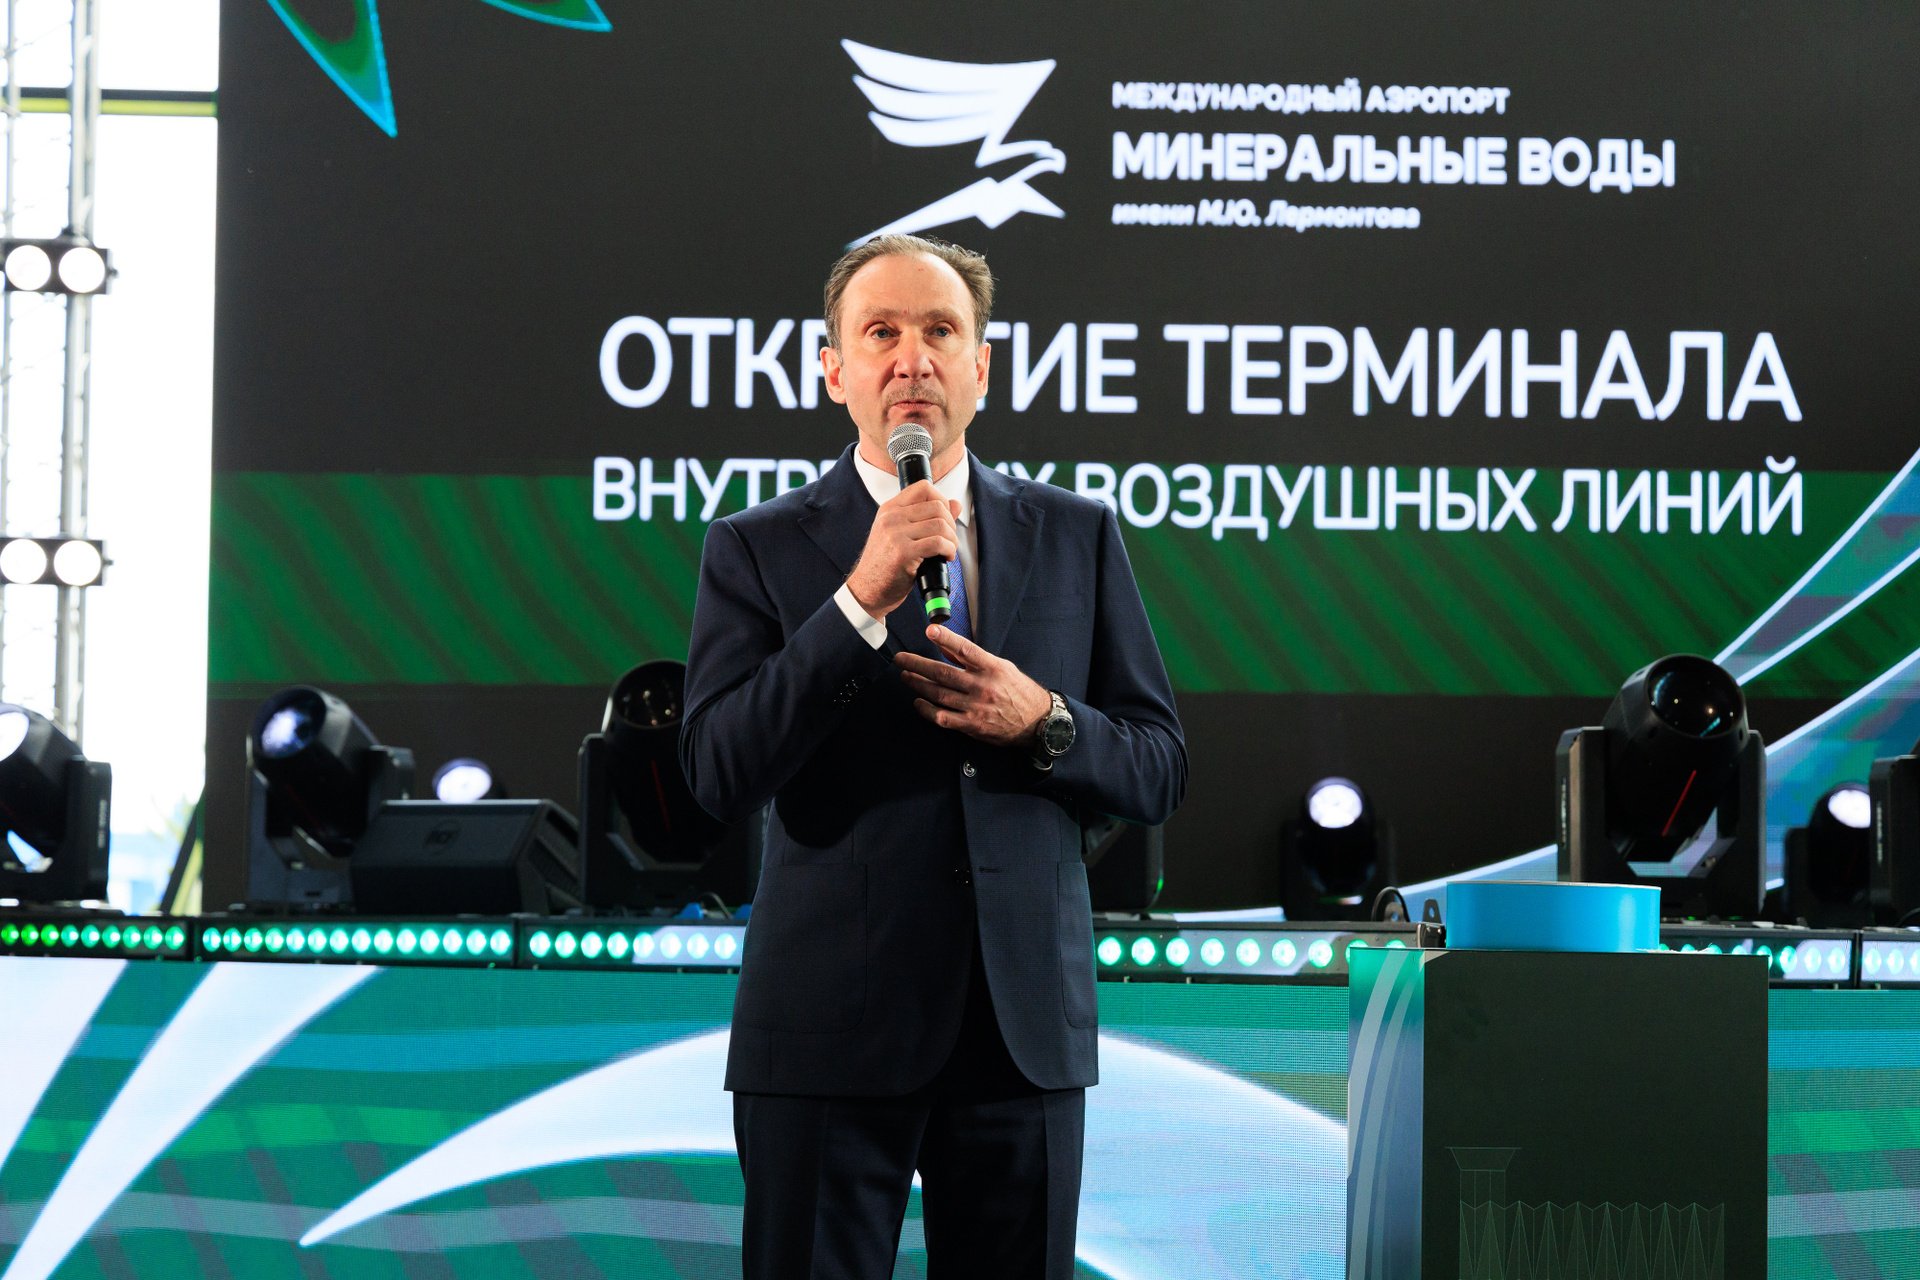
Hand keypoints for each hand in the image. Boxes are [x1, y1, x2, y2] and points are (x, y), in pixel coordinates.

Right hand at [846, 480, 959, 620]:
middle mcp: (891, 518)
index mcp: (890, 509)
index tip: (945, 517)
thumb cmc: (884, 564)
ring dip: (952, 540)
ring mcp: (895, 534)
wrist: (867, 589)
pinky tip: (946, 557)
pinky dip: (949, 550)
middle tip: (949, 539)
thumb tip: (955, 503)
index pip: (923, 487)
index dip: (941, 499)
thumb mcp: (901, 534)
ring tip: (948, 550)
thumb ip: (926, 517)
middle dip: (951, 523)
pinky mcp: (903, 553)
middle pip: (937, 506)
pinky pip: (937, 543)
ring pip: (940, 525)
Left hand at [896, 625, 1051, 745]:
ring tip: (905, 676)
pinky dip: (927, 709)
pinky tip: (918, 702)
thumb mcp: (1002, 667)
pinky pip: (942, 717)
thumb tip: (945, 646)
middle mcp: (982, 686)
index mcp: (992, 667)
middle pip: (942, 673)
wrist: (1036, 722)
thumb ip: (973, 659)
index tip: (930, 630)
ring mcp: (975, 707)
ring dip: (918, 684)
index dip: (946, 638)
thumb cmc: (1018, 691)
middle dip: (917, 664)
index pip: (965, 649)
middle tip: (901, 659)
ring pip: (938, 694)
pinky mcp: (971, 725)